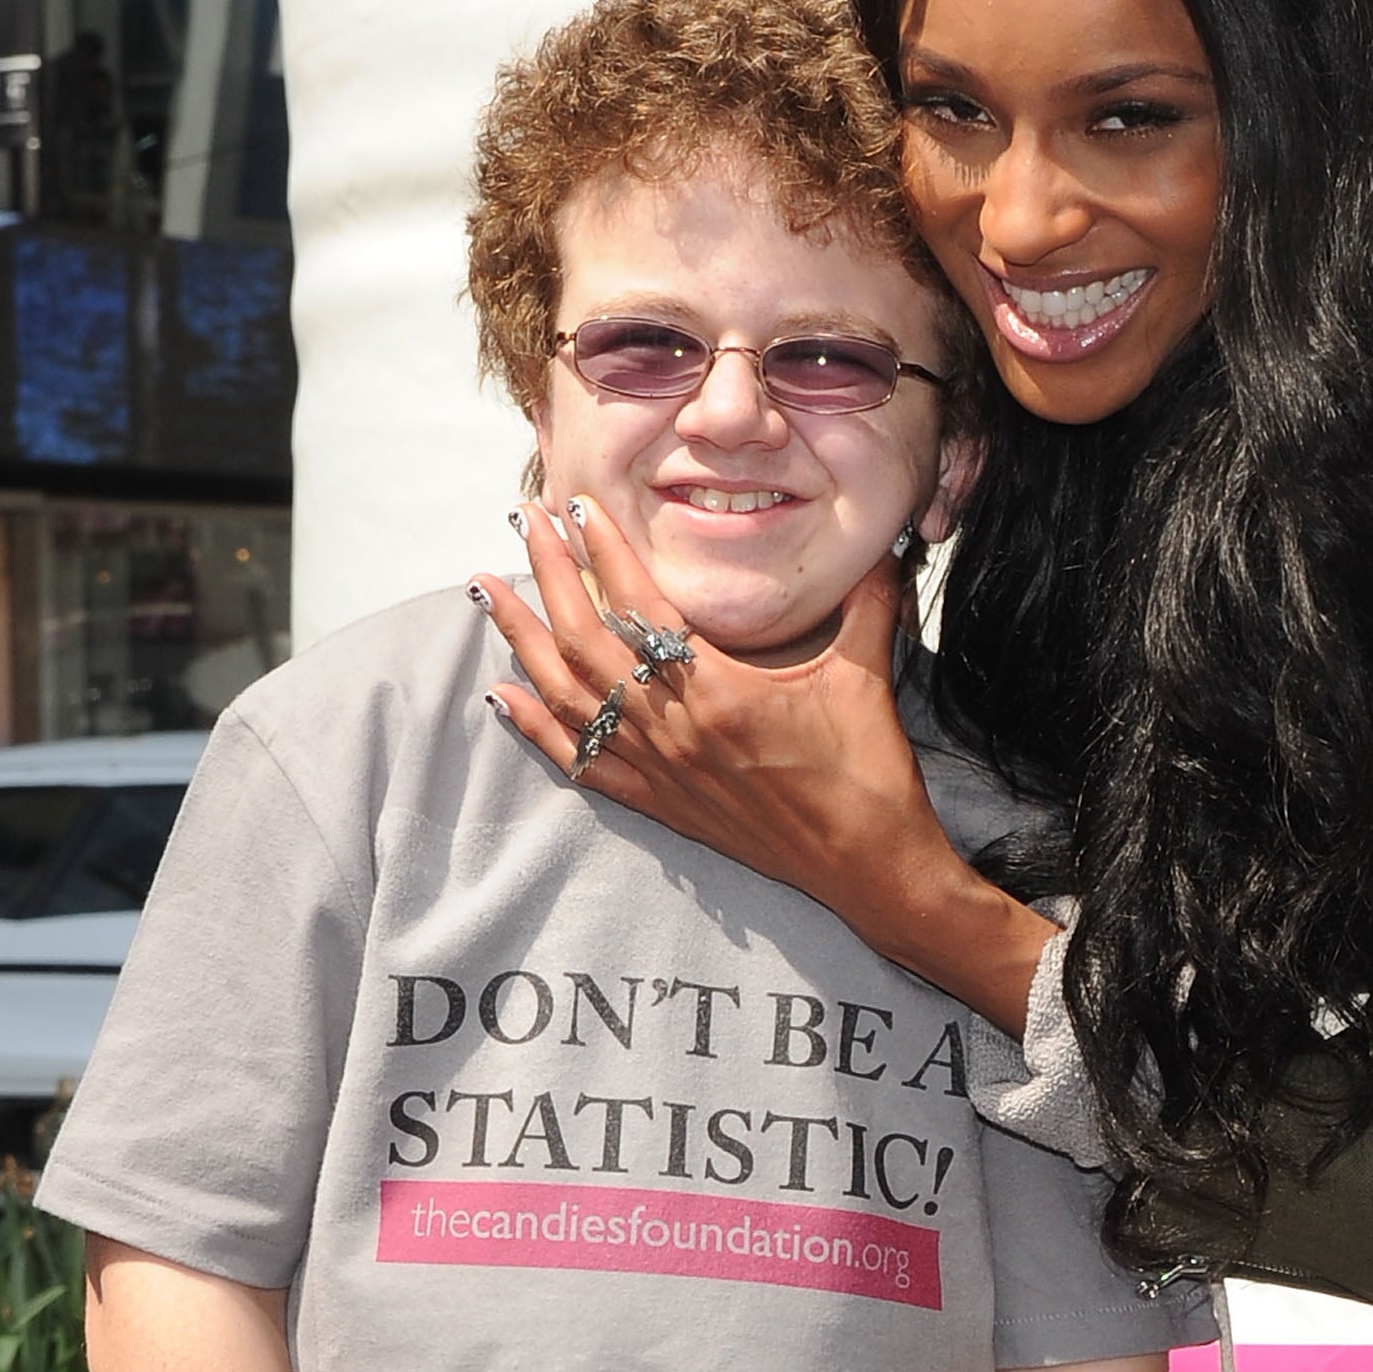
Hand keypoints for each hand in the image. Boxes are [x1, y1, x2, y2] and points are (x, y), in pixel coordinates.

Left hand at [471, 496, 1050, 1023]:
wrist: (866, 866)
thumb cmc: (868, 773)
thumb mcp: (867, 676)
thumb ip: (870, 601)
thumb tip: (887, 540)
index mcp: (721, 691)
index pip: (644, 606)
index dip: (607, 552)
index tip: (578, 505)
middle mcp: (675, 729)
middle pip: (587, 641)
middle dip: (550, 575)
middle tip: (523, 521)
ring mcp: (659, 770)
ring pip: (567, 696)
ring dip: (521, 639)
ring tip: (486, 591)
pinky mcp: (658, 804)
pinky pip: (579, 762)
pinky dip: (533, 728)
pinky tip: (499, 695)